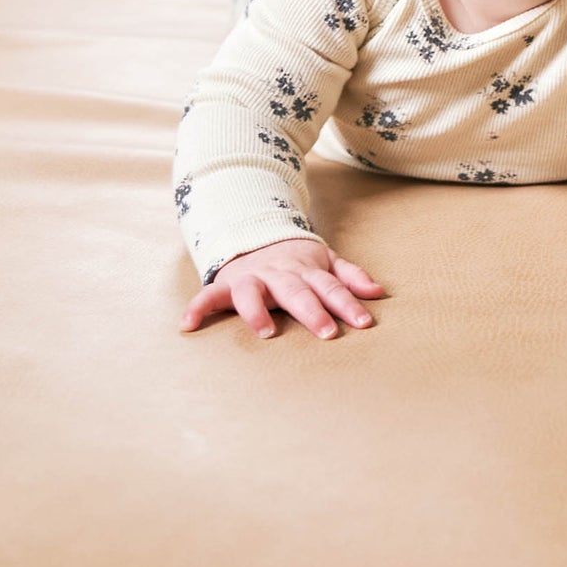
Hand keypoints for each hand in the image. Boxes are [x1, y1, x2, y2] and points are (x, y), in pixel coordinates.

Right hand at [179, 238, 384, 340]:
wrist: (253, 233)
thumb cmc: (295, 258)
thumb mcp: (326, 260)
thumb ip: (350, 276)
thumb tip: (379, 292)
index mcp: (307, 270)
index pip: (331, 287)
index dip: (347, 304)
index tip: (363, 323)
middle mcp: (280, 274)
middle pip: (297, 292)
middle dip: (312, 311)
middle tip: (326, 332)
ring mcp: (252, 278)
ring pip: (253, 293)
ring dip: (257, 311)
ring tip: (266, 332)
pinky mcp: (226, 284)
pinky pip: (208, 296)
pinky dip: (197, 308)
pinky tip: (187, 325)